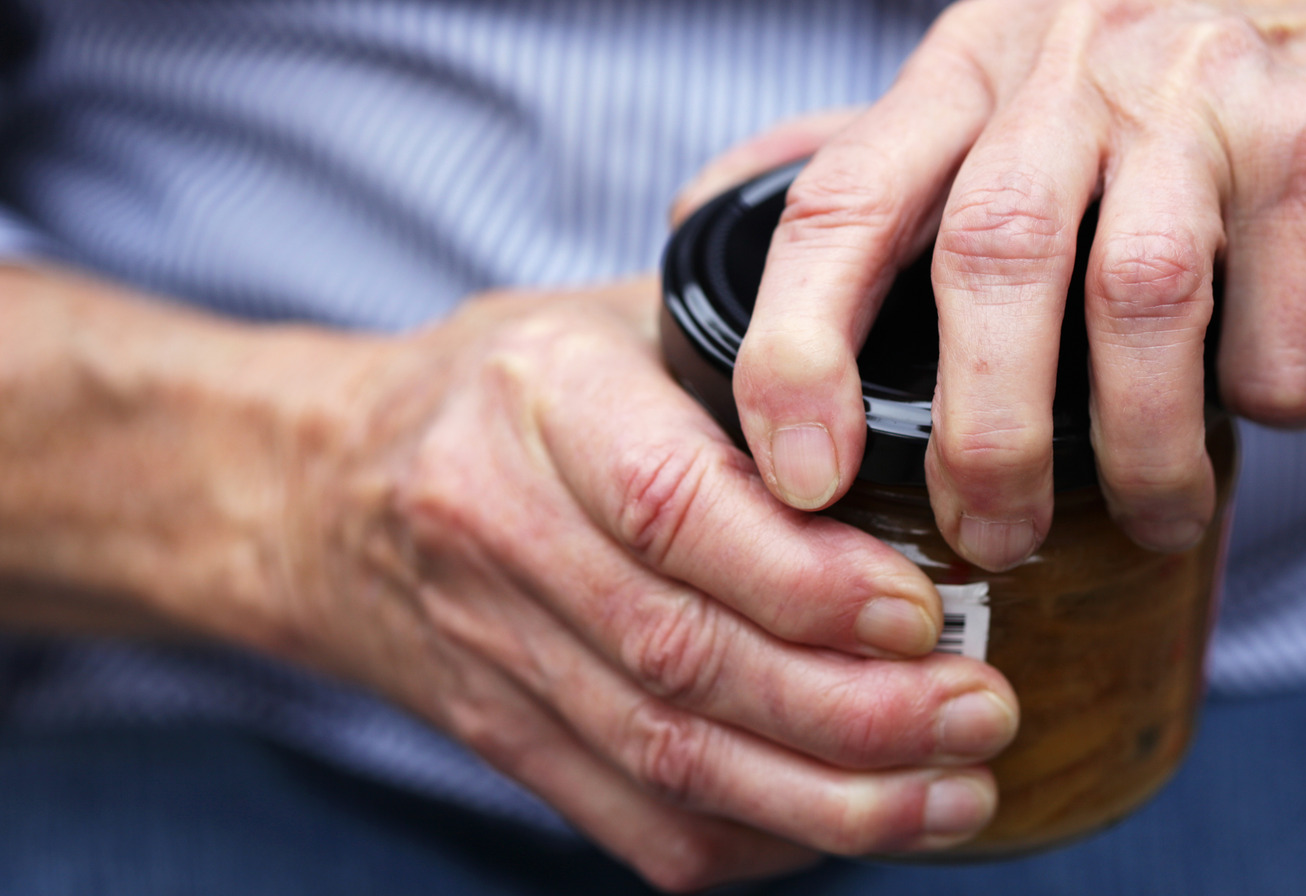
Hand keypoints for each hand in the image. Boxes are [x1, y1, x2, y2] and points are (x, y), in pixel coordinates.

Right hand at [269, 276, 1018, 889]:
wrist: (321, 489)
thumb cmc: (507, 386)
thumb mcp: (612, 316)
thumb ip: (748, 347)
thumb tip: (931, 392)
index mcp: (538, 401)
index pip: (669, 507)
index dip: (803, 579)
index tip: (924, 612)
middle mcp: (498, 532)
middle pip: (680, 655)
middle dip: (852, 708)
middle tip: (982, 713)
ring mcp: (489, 652)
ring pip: (666, 758)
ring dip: (825, 797)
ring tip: (954, 794)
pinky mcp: (501, 737)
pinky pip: (634, 821)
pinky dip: (754, 839)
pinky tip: (848, 825)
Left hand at [732, 0, 1305, 565]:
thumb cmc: (1172, 115)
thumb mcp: (1009, 105)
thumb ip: (879, 162)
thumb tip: (707, 205)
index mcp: (969, 68)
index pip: (840, 200)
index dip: (796, 349)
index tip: (796, 478)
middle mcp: (1072, 62)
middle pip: (986, 260)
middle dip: (980, 435)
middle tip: (988, 539)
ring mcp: (1202, 93)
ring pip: (1138, 299)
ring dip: (1135, 447)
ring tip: (1147, 515)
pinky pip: (1276, 327)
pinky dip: (1267, 398)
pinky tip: (1259, 402)